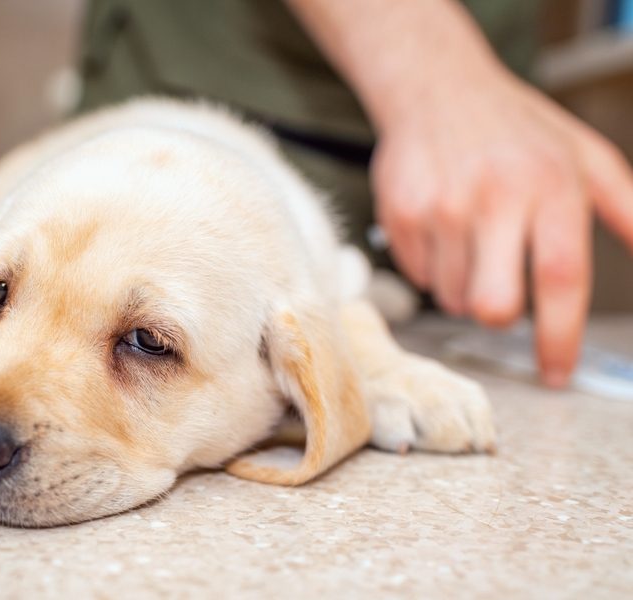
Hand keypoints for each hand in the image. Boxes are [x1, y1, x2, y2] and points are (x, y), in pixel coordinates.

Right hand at [372, 72, 632, 385]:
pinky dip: (433, 266)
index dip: (559, 337)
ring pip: (452, 298)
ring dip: (465, 286)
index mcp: (549, 186)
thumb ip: (626, 209)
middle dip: (499, 315)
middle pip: (494, 306)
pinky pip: (419, 276)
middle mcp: (493, 198)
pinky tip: (441, 227)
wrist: (435, 87)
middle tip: (501, 290)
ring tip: (470, 240)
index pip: (559, 279)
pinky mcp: (400, 213)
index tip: (556, 372)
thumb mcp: (584, 156)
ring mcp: (441, 207)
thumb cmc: (515, 127)